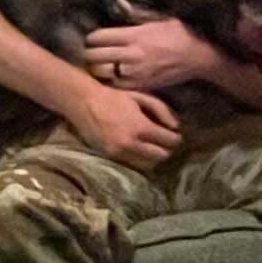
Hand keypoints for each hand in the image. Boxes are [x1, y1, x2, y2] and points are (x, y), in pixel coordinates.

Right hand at [67, 82, 181, 170]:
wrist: (85, 103)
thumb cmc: (114, 97)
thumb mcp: (141, 97)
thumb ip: (162, 111)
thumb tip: (176, 127)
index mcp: (140, 127)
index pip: (169, 141)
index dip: (176, 138)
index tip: (175, 135)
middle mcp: (131, 144)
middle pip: (161, 156)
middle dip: (166, 149)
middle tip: (165, 141)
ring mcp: (120, 153)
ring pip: (148, 165)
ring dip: (154, 157)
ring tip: (153, 146)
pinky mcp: (111, 158)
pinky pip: (134, 165)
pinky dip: (141, 160)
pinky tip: (140, 150)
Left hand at [85, 10, 211, 91]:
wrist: (198, 58)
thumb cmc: (179, 34)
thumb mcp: (159, 17)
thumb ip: (135, 12)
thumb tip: (118, 1)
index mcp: (133, 35)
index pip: (97, 37)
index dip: (92, 38)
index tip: (95, 38)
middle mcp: (131, 55)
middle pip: (94, 56)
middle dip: (90, 53)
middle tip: (94, 52)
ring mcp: (134, 73)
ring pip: (101, 73)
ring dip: (97, 69)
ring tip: (101, 65)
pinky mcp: (140, 86)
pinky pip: (114, 86)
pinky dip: (110, 82)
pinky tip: (113, 77)